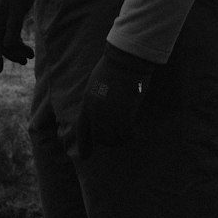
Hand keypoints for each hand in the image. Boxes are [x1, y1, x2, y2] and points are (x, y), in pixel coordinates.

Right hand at [0, 0, 36, 72]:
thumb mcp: (17, 9)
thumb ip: (12, 26)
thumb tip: (6, 46)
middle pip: (1, 43)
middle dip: (12, 54)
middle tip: (25, 62)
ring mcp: (5, 19)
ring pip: (8, 41)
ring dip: (18, 50)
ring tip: (31, 56)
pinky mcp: (13, 18)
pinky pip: (14, 36)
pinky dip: (20, 43)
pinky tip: (29, 50)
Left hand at [76, 44, 153, 158]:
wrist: (125, 60)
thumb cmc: (114, 67)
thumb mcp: (97, 84)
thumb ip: (97, 100)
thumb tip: (104, 113)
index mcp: (87, 103)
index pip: (82, 129)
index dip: (83, 145)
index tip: (84, 157)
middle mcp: (95, 113)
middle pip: (99, 137)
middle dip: (108, 140)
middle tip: (118, 138)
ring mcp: (108, 116)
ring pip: (113, 138)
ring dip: (120, 138)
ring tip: (128, 133)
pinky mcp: (123, 117)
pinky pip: (126, 134)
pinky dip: (131, 134)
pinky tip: (135, 131)